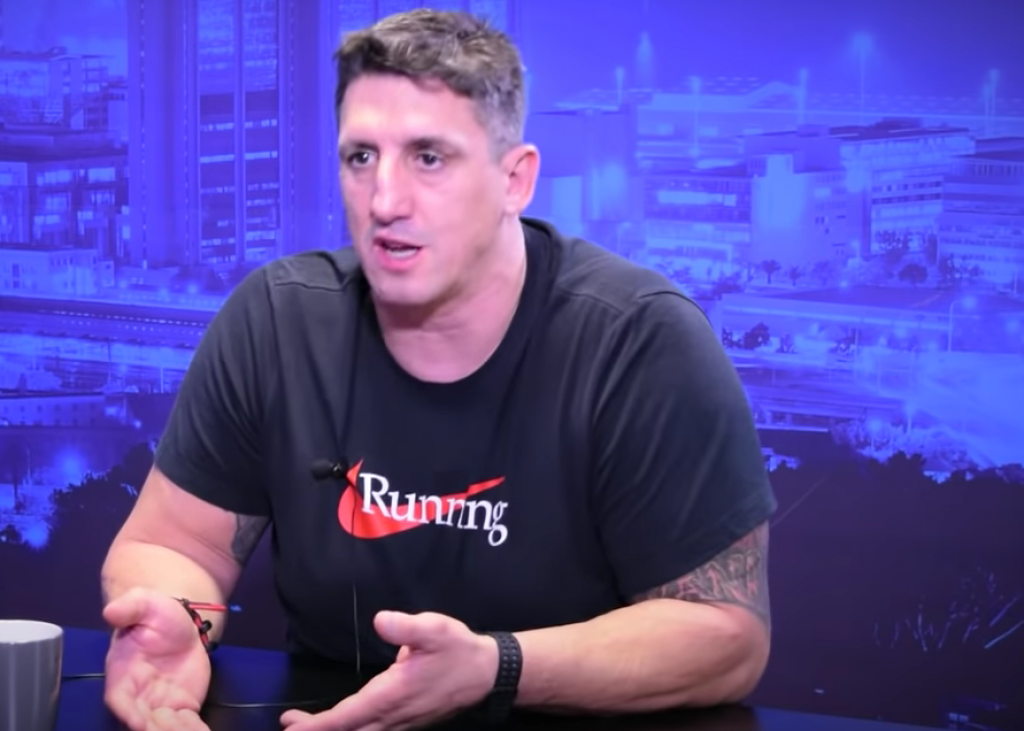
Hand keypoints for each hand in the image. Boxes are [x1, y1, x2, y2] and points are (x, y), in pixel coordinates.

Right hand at [102, 587, 212, 730]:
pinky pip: (186, 724)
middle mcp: (139, 695)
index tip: (140, 721)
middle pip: (141, 721)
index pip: (119, 699)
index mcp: (123, 673)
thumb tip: (110, 610)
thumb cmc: (156, 614)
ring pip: (164, 727)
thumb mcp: (144, 603)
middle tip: (170, 727)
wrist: (182, 624)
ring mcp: (161, 704)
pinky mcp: (183, 706)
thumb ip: (129, 608)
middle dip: (153, 728)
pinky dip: (194, 730)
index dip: (128, 712)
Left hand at [280, 611, 497, 730]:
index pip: (346, 717)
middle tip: (289, 724)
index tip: (293, 725)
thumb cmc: (458, 650)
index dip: (318, 724)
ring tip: (305, 724)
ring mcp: (399, 722)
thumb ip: (406, 627)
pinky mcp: (405, 721)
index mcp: (392, 696)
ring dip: (334, 730)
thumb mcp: (435, 629)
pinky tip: (344, 722)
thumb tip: (381, 620)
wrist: (487, 674)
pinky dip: (351, 729)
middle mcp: (392, 716)